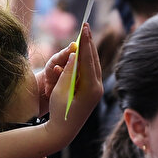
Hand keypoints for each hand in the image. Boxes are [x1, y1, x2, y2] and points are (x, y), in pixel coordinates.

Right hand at [44, 25, 102, 150]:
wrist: (63, 131)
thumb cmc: (59, 112)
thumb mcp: (60, 90)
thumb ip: (68, 71)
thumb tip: (74, 54)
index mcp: (91, 87)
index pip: (88, 59)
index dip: (85, 42)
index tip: (84, 27)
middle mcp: (98, 88)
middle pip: (94, 59)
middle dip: (89, 42)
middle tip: (86, 25)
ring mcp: (97, 90)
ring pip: (94, 64)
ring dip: (89, 49)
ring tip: (86, 34)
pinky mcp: (93, 91)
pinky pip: (91, 71)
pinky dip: (88, 59)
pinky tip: (85, 51)